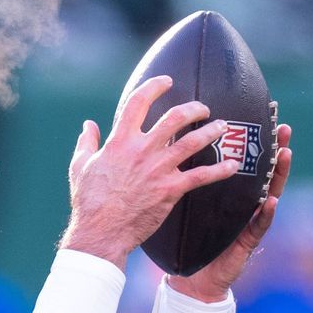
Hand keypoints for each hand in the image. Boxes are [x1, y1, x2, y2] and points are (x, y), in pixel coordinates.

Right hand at [59, 76, 243, 268]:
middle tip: (202, 109)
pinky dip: (219, 170)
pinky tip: (233, 165)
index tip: (166, 81)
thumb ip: (87, 143)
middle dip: (193, 108)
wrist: (101, 231)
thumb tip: (88, 125)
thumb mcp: (80, 167)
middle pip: (174, 117)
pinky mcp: (171, 189)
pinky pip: (201, 176)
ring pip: (193, 142)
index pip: (138, 102)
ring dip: (211, 132)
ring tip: (222, 126)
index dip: (154, 87)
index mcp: (120, 141)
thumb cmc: (88, 201)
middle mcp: (142, 150)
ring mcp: (159, 169)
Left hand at [167, 123, 292, 302]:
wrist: (192, 278)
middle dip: (275, 148)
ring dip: (279, 174)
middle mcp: (244, 204)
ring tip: (285, 154)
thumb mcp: (186, 203)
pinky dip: (266, 213)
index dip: (255, 140)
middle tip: (282, 127)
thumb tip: (166, 146)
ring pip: (269, 193)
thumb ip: (183, 178)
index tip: (261, 114)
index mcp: (229, 193)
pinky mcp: (246, 242)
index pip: (245, 160)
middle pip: (263, 171)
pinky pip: (258, 225)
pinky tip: (272, 201)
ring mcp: (249, 222)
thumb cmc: (188, 240)